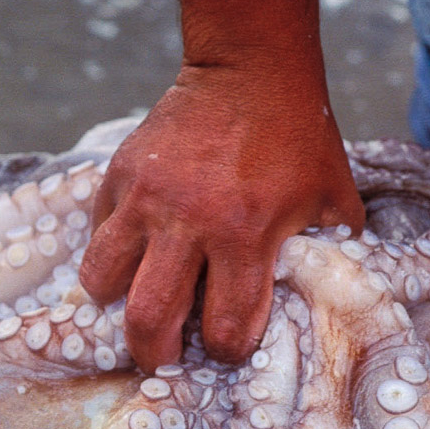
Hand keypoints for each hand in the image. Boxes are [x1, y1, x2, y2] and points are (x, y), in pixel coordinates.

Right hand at [79, 59, 362, 369]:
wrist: (251, 71)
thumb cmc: (300, 140)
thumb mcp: (334, 201)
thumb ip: (331, 255)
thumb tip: (326, 302)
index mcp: (246, 235)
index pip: (225, 327)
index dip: (228, 351)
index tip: (231, 348)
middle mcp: (188, 222)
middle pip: (148, 318)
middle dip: (155, 353)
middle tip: (164, 357)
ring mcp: (145, 197)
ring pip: (102, 280)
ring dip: (117, 304)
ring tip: (138, 302)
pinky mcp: (119, 174)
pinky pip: (96, 235)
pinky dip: (109, 256)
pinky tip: (135, 257)